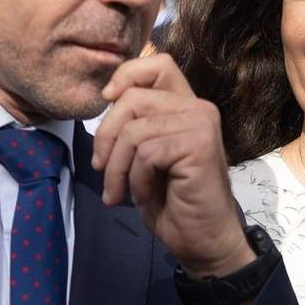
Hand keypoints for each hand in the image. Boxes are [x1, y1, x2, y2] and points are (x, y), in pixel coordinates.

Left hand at [93, 54, 250, 276]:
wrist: (202, 241)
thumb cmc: (173, 203)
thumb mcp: (145, 157)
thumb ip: (135, 124)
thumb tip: (107, 98)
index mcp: (185, 106)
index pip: (157, 64)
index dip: (126, 75)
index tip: (107, 101)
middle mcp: (198, 108)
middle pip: (132, 99)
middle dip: (106, 138)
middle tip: (102, 171)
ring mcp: (201, 124)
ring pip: (134, 131)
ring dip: (117, 169)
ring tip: (120, 193)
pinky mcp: (199, 145)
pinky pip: (145, 153)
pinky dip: (136, 180)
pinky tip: (146, 196)